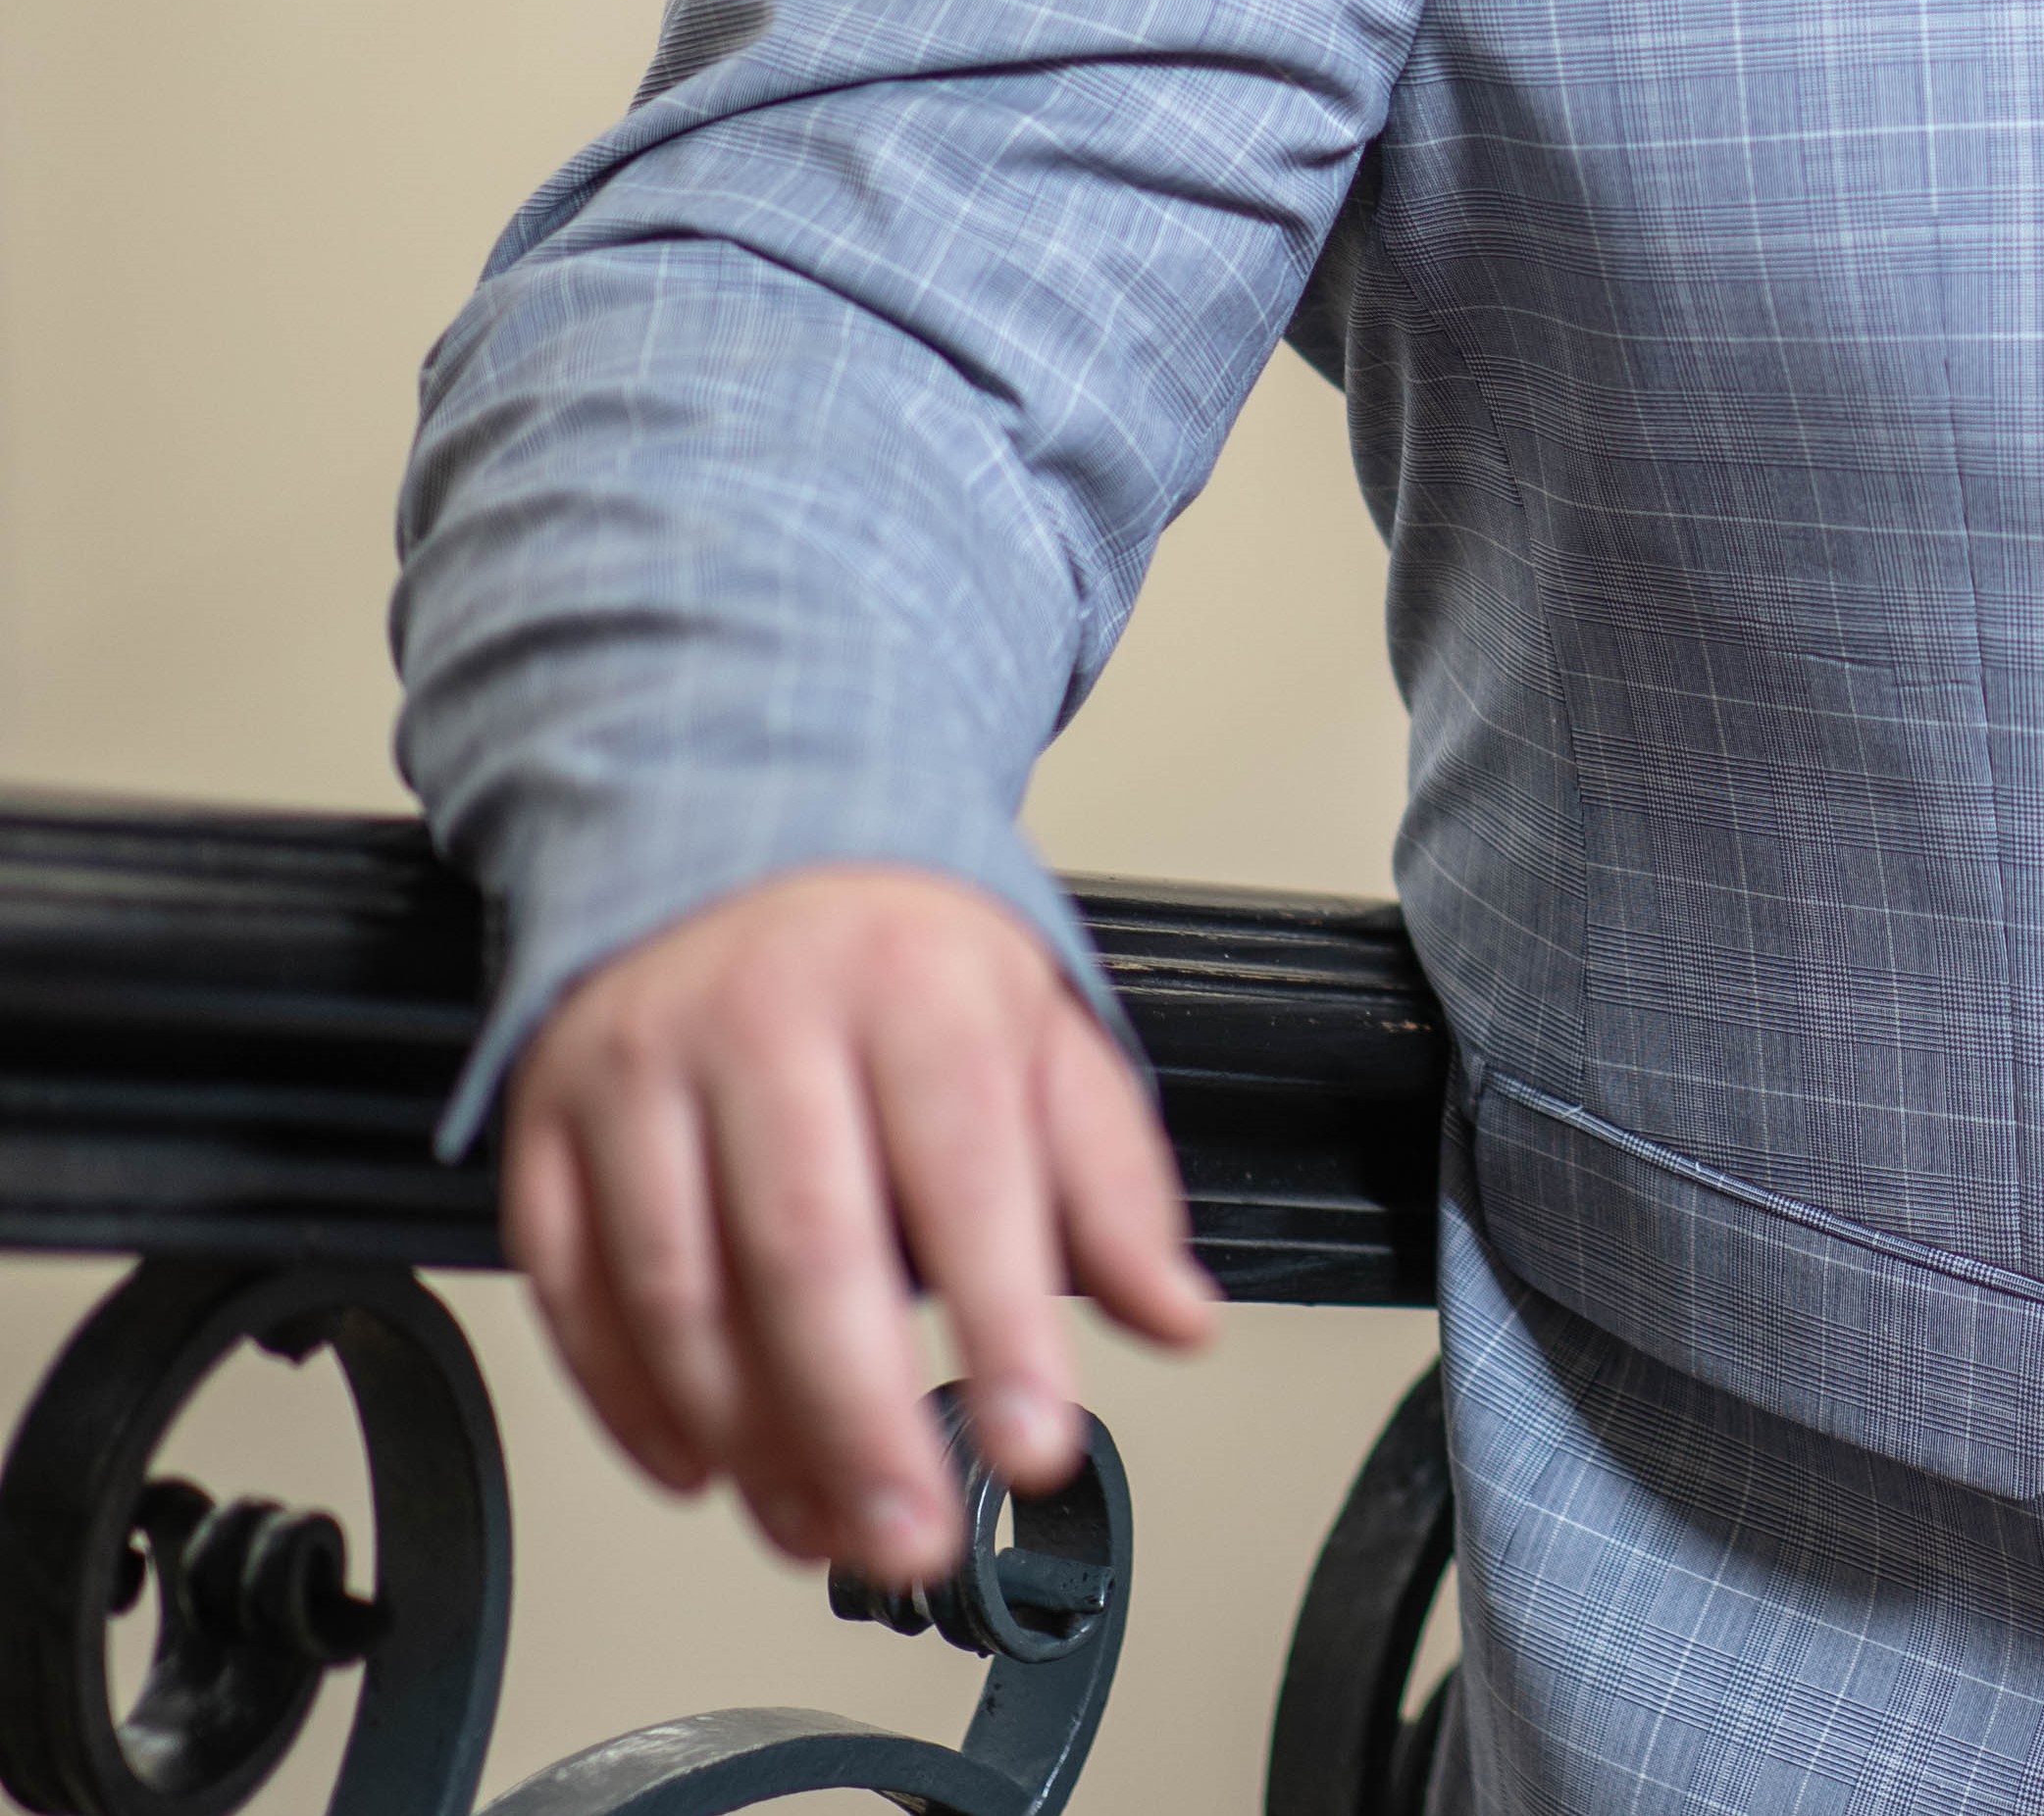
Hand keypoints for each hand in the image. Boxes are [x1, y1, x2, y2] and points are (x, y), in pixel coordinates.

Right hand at [502, 863, 1219, 1587]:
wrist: (746, 821)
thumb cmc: (906, 950)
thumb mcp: (1040, 1029)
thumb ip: (1111, 1181)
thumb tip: (1177, 1316)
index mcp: (916, 984)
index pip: (969, 1172)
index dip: (1003, 1323)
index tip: (1035, 1443)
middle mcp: (769, 1017)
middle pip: (806, 1249)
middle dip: (860, 1422)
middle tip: (911, 1537)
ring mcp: (644, 1069)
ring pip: (679, 1290)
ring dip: (749, 1440)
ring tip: (821, 1528)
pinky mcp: (550, 1121)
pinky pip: (573, 1290)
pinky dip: (632, 1405)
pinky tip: (703, 1466)